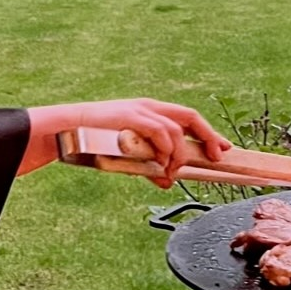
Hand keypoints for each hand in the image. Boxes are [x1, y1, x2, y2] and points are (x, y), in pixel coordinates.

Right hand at [21, 98, 230, 185]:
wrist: (67, 131)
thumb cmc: (95, 141)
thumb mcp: (129, 155)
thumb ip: (150, 166)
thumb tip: (167, 182)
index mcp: (151, 111)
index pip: (188, 119)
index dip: (209, 133)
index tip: (224, 148)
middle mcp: (150, 107)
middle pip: (190, 117)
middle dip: (209, 136)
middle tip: (217, 156)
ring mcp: (140, 110)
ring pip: (176, 130)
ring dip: (179, 154)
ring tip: (173, 172)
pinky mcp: (131, 117)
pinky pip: (159, 131)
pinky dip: (165, 149)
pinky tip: (162, 163)